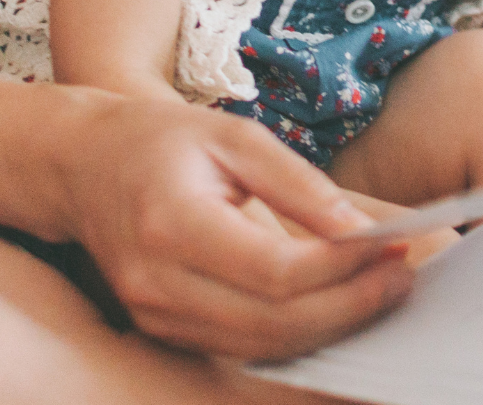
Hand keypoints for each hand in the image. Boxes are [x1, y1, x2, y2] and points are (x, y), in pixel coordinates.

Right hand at [40, 90, 414, 359]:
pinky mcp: (165, 331)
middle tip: (402, 275)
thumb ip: (299, 183)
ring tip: (381, 288)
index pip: (275, 270)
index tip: (391, 246)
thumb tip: (362, 230)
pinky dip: (297, 331)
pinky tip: (336, 302)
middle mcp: (157, 283)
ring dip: (332, 325)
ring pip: (263, 346)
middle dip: (351, 306)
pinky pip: (244, 346)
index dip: (342, 267)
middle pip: (274, 323)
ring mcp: (156, 316)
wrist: (81, 166)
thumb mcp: (233, 136)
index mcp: (171, 224)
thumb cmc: (159, 141)